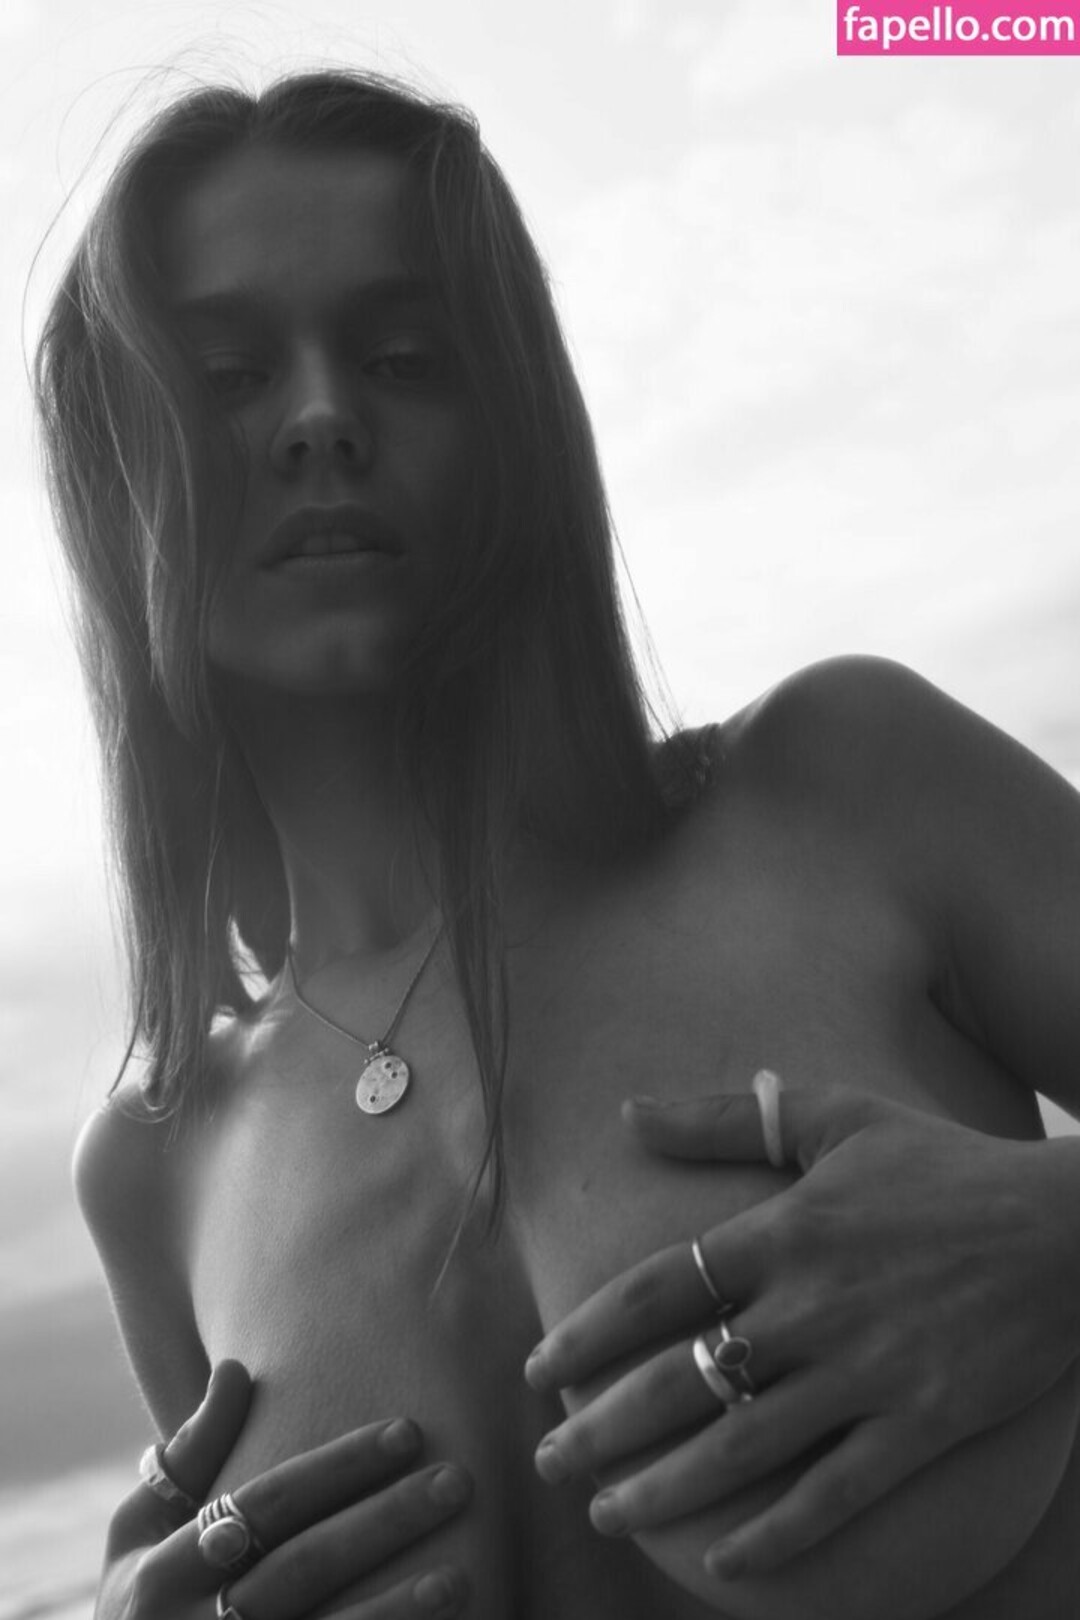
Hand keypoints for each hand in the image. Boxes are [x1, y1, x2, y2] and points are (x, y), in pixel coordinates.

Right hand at [99, 1361, 471, 1618]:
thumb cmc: (142, 1604)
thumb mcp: (138, 1535)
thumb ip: (186, 1458)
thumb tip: (237, 1369)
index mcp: (162, 1572)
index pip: (266, 1505)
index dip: (338, 1467)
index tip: (409, 1431)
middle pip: (304, 1569)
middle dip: (384, 1523)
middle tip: (458, 1481)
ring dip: (397, 1611)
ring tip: (461, 1574)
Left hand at [524, 1082, 1079, 1579]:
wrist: (1064, 1226)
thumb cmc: (941, 1165)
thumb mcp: (833, 1118)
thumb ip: (724, 1117)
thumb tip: (628, 1112)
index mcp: (781, 1232)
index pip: (652, 1291)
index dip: (583, 1335)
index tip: (536, 1370)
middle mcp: (809, 1308)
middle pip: (678, 1381)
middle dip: (600, 1431)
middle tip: (548, 1464)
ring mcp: (864, 1372)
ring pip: (740, 1448)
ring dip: (662, 1491)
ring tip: (607, 1514)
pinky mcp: (920, 1424)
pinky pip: (835, 1494)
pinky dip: (779, 1536)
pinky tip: (726, 1564)